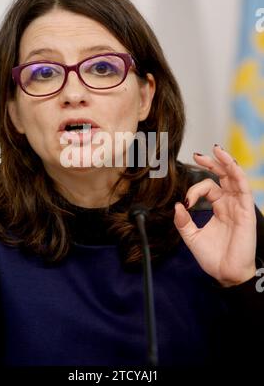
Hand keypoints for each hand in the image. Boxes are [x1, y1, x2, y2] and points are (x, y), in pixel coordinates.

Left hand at [174, 144, 256, 286]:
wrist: (225, 273)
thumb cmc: (213, 257)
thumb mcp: (192, 237)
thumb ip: (183, 221)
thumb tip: (177, 205)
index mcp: (219, 207)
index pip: (208, 187)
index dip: (194, 190)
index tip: (186, 202)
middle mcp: (229, 203)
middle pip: (223, 176)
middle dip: (212, 163)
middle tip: (198, 154)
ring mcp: (238, 206)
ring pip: (234, 178)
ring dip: (226, 162)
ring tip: (217, 150)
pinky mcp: (245, 211)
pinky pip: (243, 189)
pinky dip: (237, 174)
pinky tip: (230, 165)